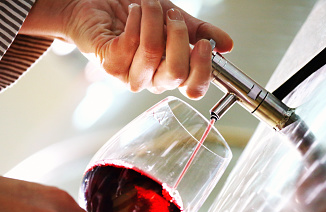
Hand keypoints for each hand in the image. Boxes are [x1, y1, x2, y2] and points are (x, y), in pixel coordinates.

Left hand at [21, 0, 233, 98]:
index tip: (204, 44)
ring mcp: (129, 75)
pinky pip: (131, 43)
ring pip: (153, 53)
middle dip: (178, 37)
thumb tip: (228, 45)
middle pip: (176, 73)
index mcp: (169, 74)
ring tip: (149, 5)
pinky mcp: (109, 63)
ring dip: (154, 21)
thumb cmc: (134, 16)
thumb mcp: (173, 21)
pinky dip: (137, 20)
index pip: (194, 89)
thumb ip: (199, 32)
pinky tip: (134, 12)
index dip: (203, 69)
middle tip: (172, 16)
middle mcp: (151, 80)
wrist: (97, 4)